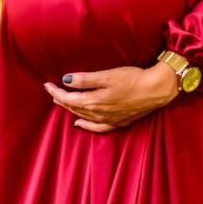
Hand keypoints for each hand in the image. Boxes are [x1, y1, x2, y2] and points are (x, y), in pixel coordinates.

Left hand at [43, 63, 179, 130]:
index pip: (68, 98)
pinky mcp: (118, 122)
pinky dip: (86, 125)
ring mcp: (108, 120)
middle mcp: (98, 114)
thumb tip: (66, 80)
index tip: (47, 85)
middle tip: (52, 91)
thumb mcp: (107, 75)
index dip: (56, 92)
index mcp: (93, 101)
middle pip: (74, 107)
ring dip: (71, 109)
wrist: (156, 90)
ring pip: (83, 116)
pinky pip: (96, 127)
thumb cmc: (132, 79)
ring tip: (62, 102)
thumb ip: (85, 80)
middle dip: (61, 99)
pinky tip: (79, 123)